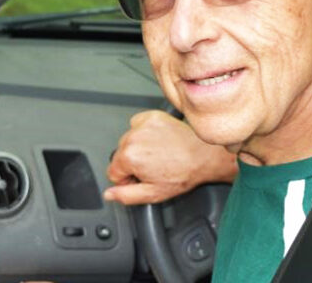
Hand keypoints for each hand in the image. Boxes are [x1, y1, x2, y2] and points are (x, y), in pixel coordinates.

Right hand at [104, 110, 237, 204]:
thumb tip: (109, 194)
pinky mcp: (151, 116)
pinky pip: (137, 124)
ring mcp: (142, 124)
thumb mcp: (153, 194)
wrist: (202, 155)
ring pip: (128, 140)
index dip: (127, 180)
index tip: (142, 178)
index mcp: (129, 157)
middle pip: (119, 155)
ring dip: (138, 147)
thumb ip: (126, 196)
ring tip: (157, 154)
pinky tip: (157, 141)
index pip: (113, 172)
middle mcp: (133, 137)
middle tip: (153, 167)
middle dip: (132, 163)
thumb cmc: (183, 173)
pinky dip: (144, 132)